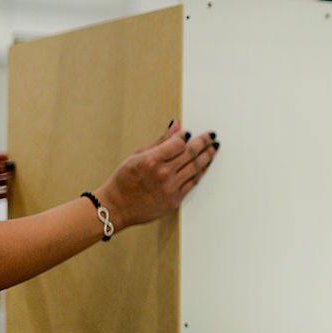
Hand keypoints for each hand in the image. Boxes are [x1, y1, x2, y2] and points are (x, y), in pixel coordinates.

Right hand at [95, 120, 218, 230]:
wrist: (117, 207)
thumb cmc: (124, 180)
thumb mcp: (137, 155)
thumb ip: (161, 141)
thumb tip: (177, 125)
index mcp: (151, 160)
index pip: (178, 143)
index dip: (186, 136)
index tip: (190, 133)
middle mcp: (163, 173)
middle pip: (191, 154)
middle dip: (204, 142)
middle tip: (212, 136)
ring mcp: (171, 188)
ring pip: (196, 168)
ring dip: (208, 156)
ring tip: (214, 148)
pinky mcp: (175, 199)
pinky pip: (194, 182)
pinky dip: (202, 172)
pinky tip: (206, 164)